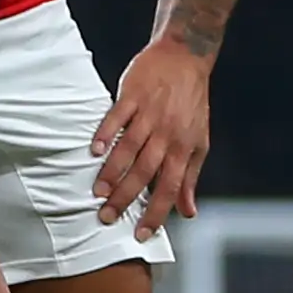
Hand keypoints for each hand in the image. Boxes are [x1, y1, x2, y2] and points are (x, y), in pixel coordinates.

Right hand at [91, 37, 213, 238]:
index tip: (141, 235)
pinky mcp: (134, 95)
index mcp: (184, 148)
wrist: (186, 57)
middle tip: (106, 218)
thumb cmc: (191, 104)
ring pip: (130, 148)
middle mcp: (167, 134)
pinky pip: (118, 116)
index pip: (170, 188)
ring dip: (112, 171)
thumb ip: (191, 178)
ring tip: (97, 192)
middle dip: (126, 198)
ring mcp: (150, 114)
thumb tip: (188, 213)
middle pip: (145, 172)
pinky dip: (105, 133)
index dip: (156, 213)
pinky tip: (93, 150)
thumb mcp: (199, 142)